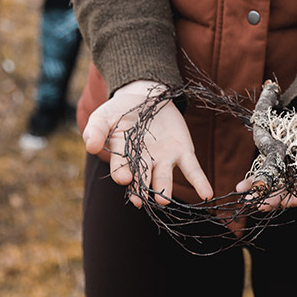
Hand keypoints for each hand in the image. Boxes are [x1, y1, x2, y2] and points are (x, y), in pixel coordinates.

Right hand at [82, 80, 212, 207]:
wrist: (146, 96)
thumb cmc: (120, 111)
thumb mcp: (104, 116)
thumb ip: (96, 130)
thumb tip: (89, 146)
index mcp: (123, 158)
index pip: (121, 168)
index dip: (122, 173)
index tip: (123, 177)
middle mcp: (144, 164)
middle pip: (142, 179)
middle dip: (141, 189)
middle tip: (141, 200)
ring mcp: (164, 160)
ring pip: (165, 178)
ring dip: (165, 189)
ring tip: (164, 199)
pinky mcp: (183, 152)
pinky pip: (193, 170)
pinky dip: (200, 182)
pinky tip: (207, 194)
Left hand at [236, 97, 296, 210]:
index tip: (287, 201)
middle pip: (289, 187)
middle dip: (274, 197)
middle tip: (259, 204)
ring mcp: (290, 161)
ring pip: (275, 180)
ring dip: (261, 189)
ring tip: (246, 196)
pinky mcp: (279, 151)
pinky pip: (266, 166)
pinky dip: (255, 175)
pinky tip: (243, 184)